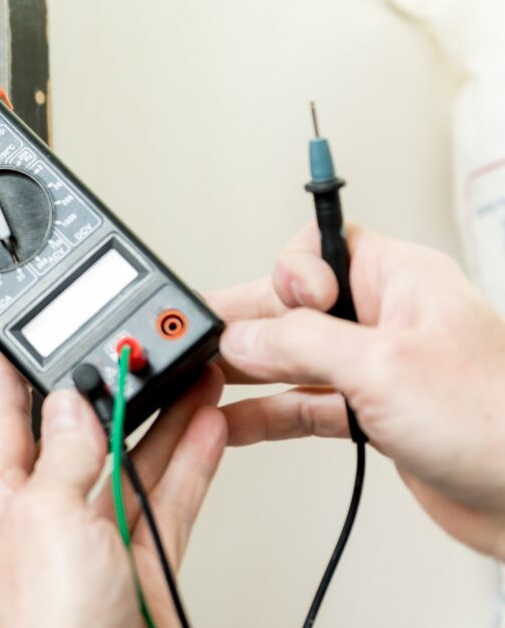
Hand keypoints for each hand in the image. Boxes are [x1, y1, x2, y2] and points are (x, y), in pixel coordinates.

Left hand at [0, 351, 225, 627]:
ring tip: (192, 374)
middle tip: (139, 349)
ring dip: (164, 419)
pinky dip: (189, 464)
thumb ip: (66, 451)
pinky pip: (166, 502)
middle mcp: (45, 515)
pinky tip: (206, 430)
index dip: (15, 371)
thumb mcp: (48, 514)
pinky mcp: (141, 565)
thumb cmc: (45, 624)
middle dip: (111, 390)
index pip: (2, 416)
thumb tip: (74, 401)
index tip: (28, 335)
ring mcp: (95, 540)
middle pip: (79, 434)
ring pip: (131, 463)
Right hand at [209, 225, 504, 559]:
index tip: (278, 308)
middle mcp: (387, 318)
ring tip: (199, 383)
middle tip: (198, 342)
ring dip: (248, 373)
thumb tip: (241, 335)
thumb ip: (301, 343)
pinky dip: (268, 414)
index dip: (288, 275)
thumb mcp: (382, 366)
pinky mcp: (374, 416)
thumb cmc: (498, 421)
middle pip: (294, 308)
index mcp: (401, 279)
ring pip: (294, 360)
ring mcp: (379, 369)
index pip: (318, 250)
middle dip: (247, 326)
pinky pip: (306, 404)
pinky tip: (234, 422)